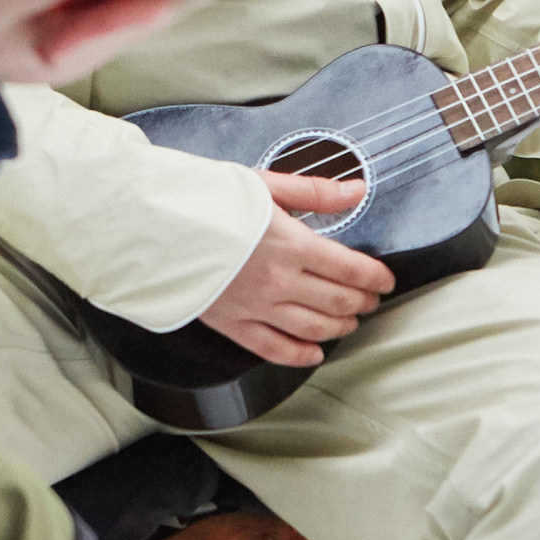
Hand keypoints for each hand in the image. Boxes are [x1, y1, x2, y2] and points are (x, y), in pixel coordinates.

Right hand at [201, 169, 393, 367]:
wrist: (154, 226)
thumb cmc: (205, 201)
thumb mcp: (264, 184)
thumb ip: (314, 192)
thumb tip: (356, 191)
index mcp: (291, 244)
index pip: (350, 268)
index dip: (375, 277)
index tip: (385, 280)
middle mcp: (279, 280)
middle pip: (337, 301)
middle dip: (362, 302)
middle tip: (371, 300)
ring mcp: (256, 306)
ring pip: (312, 328)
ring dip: (339, 328)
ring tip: (350, 322)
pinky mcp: (232, 324)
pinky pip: (274, 348)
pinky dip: (300, 355)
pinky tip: (315, 354)